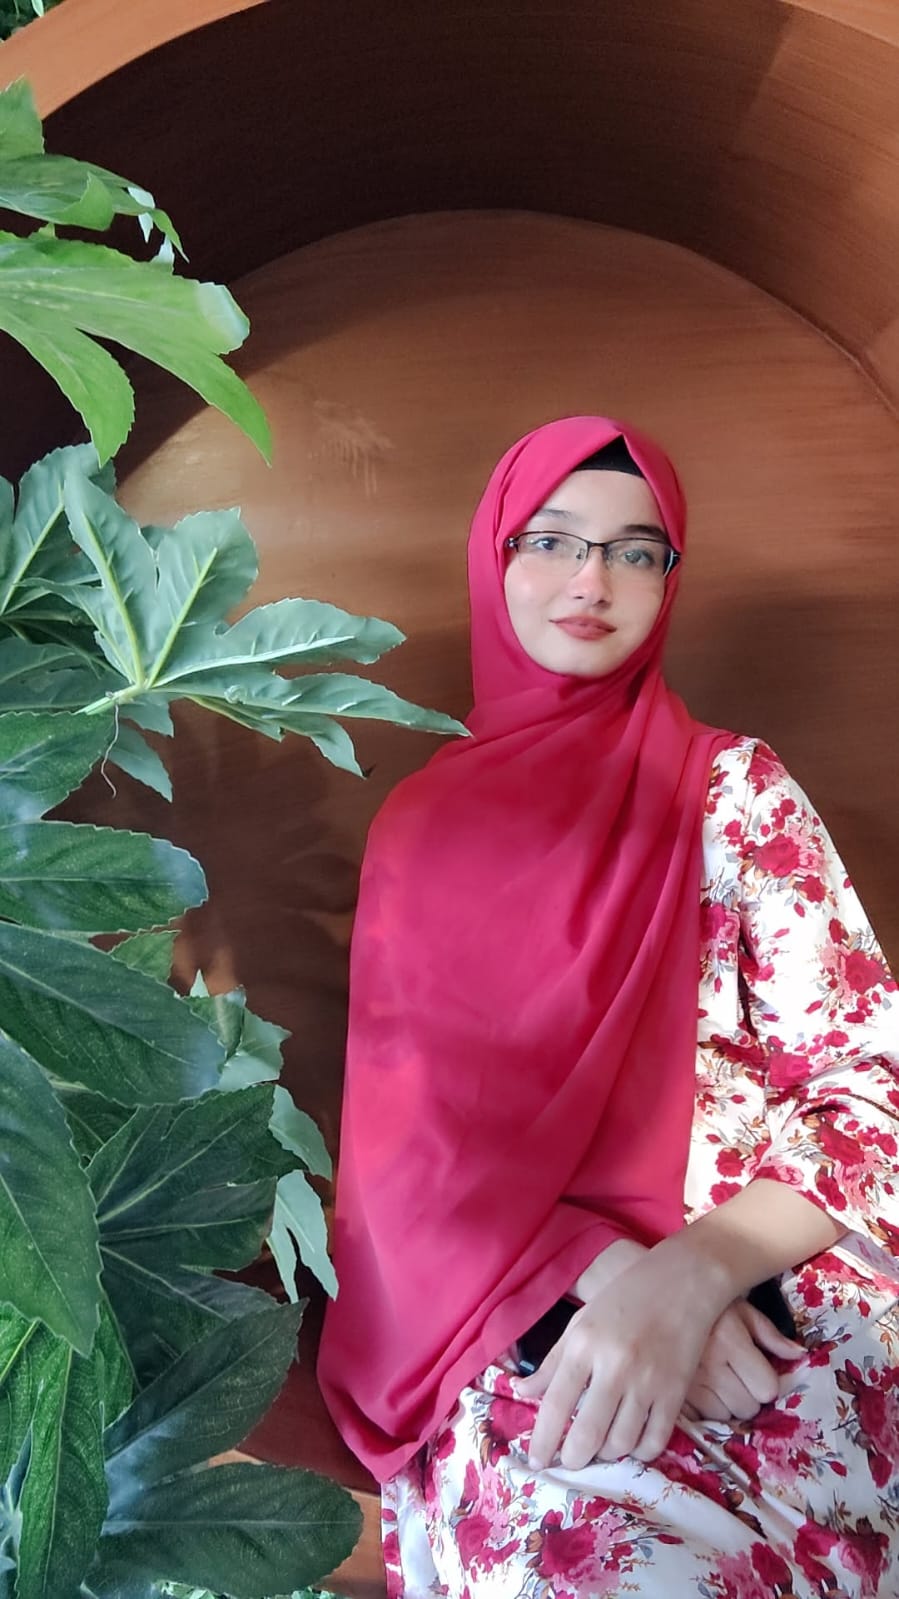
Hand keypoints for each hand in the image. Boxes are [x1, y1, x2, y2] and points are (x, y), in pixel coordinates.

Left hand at [519, 1245, 720, 1469]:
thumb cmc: (626, 1296)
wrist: (683, 1279)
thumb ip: (552, 1362)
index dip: (542, 1441)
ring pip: (621, 1443)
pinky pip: (655, 1441)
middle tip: (569, 1461)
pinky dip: (640, 1452)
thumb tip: (521, 1393)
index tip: (536, 1461)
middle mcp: (614, 1367)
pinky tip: (632, 1443)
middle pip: (587, 1434)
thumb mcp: (582, 1322)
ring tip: (600, 1447)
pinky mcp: (676, 1392)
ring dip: (607, 1454)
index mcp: (584, 1345)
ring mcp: (648, 1381)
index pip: (555, 1405)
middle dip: (573, 1458)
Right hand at [682, 1299, 804, 1422]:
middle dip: (747, 1396)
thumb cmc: (704, 1307)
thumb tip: (799, 1355)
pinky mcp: (670, 1395)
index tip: (754, 1370)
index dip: (764, 1381)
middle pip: (748, 1407)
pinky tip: (698, 1391)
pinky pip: (699, 1420)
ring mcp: (687, 1384)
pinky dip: (702, 1411)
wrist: (660, 1301)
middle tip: (734, 1377)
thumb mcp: (739, 1309)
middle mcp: (709, 1366)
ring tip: (715, 1384)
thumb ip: (770, 1333)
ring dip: (725, 1406)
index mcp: (730, 1342)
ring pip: (725, 1417)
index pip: (767, 1388)